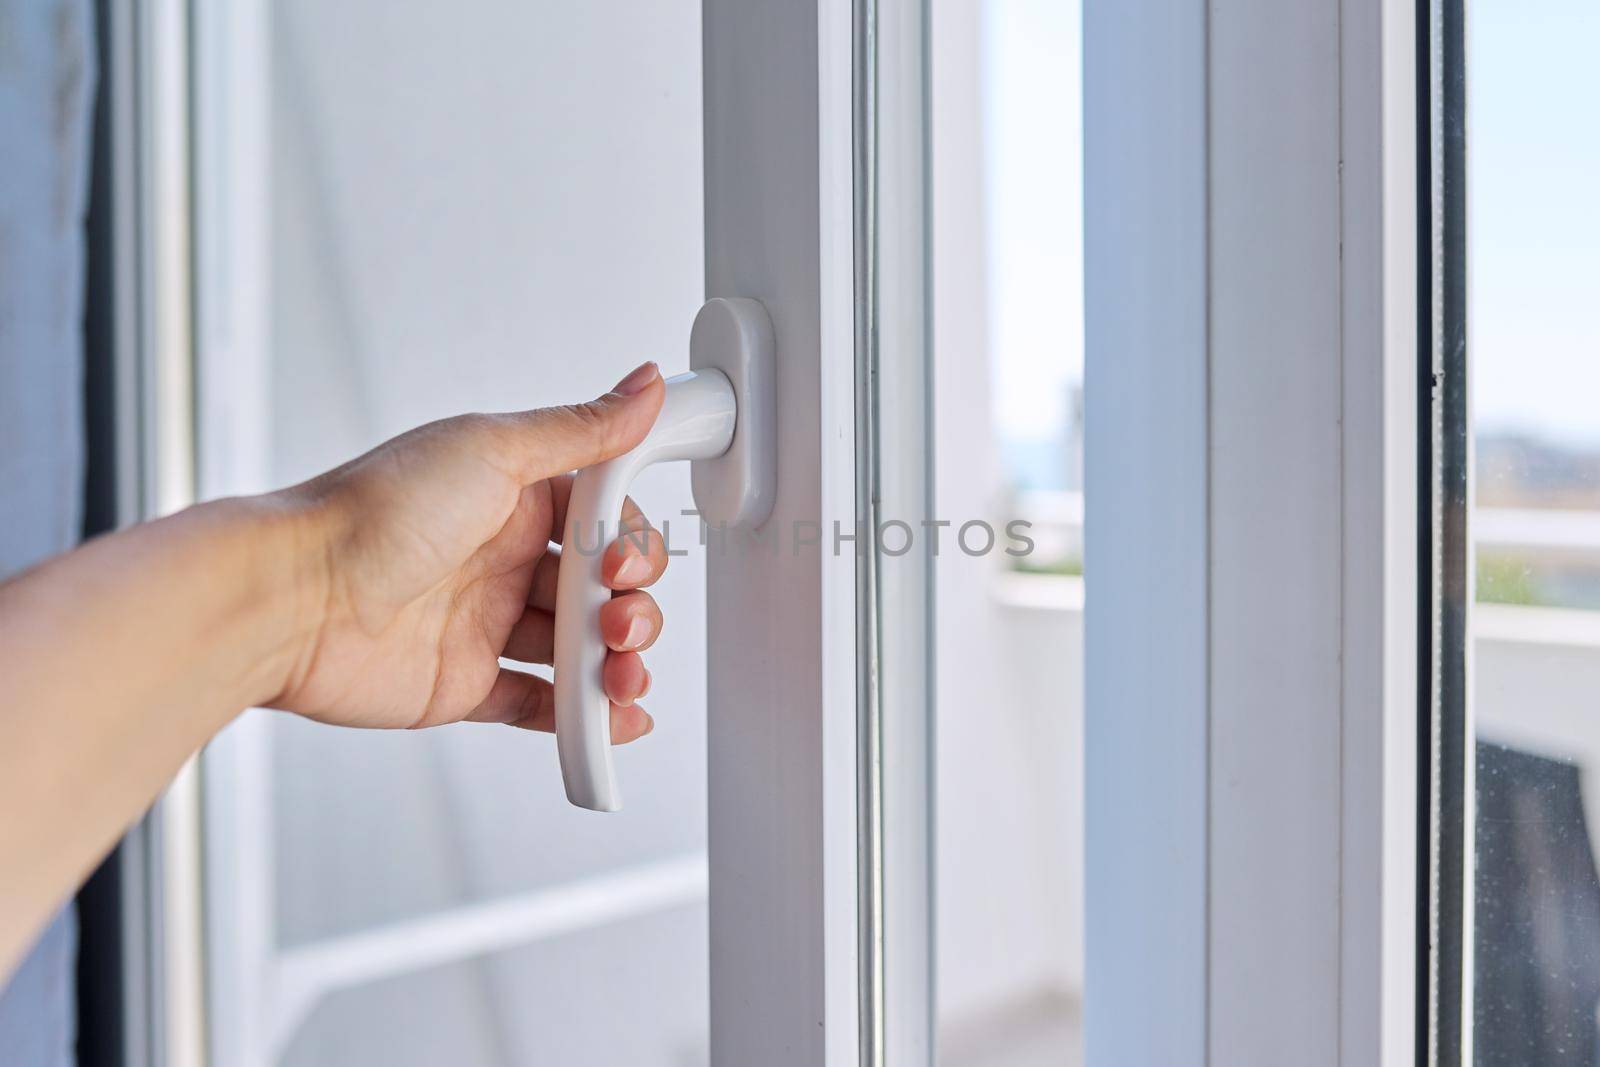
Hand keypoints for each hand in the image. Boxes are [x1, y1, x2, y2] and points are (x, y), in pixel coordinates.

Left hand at [266, 361, 669, 742]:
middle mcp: (499, 557)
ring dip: (615, 664)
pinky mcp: (463, 682)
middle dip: (630, 608)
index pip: (602, 518)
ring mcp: (483, 622)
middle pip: (598, 588)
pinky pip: (537, 703)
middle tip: (617, 621)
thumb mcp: (491, 449)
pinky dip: (580, 717)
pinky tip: (609, 720)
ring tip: (619, 676)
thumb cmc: (372, 513)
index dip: (630, 543)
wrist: (293, 598)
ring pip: (577, 648)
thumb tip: (643, 387)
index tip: (625, 560)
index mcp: (511, 496)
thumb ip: (579, 430)